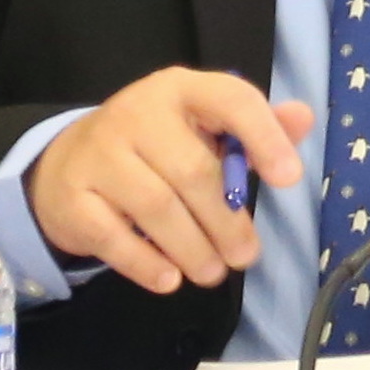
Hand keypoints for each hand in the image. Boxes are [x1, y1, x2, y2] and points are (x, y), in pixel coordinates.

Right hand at [28, 71, 307, 296]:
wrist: (65, 165)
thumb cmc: (153, 147)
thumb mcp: (201, 126)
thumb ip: (255, 126)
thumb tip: (304, 117)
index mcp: (179, 89)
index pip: (230, 99)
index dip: (265, 138)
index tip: (290, 179)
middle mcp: (136, 114)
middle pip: (193, 171)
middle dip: (227, 221)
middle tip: (246, 256)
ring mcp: (97, 155)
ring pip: (156, 206)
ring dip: (192, 248)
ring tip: (213, 273)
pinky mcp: (73, 198)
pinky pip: (113, 237)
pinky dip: (145, 264)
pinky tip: (170, 280)